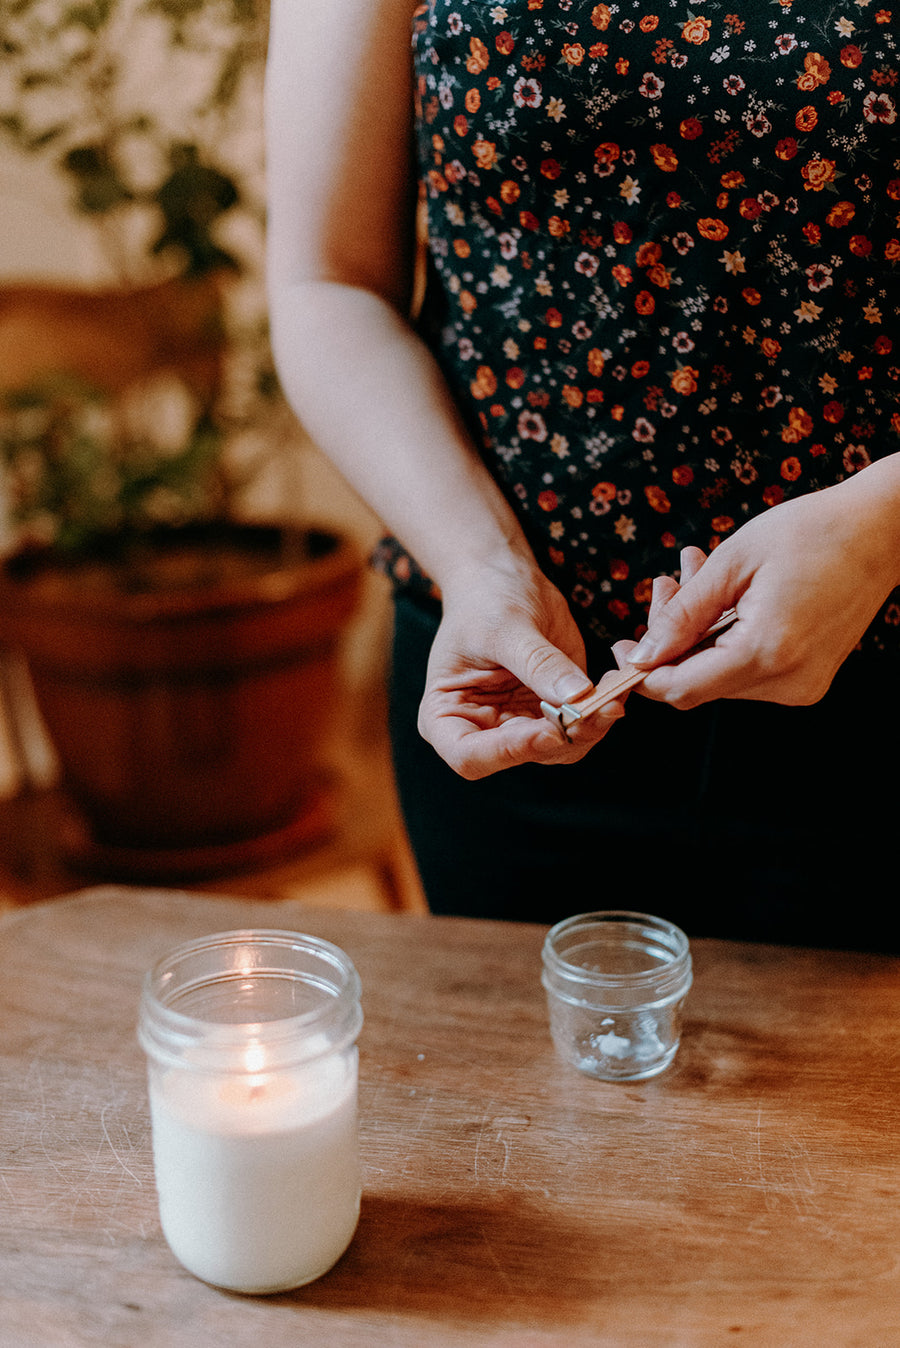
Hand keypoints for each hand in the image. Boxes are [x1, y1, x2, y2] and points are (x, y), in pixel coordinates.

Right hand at [417, 562, 626, 778]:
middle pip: (524, 755)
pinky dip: (603, 710)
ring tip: (615, 692)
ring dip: (592, 726)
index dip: (510, 751)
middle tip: (601, 708)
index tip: (550, 727)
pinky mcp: (554, 709)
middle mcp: (484, 729)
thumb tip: (577, 696)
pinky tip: (617, 684)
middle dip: (565, 736)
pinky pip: (583, 724)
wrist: (501, 577)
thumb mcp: (505, 626)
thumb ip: (538, 664)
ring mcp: (522, 722)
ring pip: (561, 747)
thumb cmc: (484, 599)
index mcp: (447, 715)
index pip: (470, 756)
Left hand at [615, 471, 899, 709]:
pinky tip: (723, 597)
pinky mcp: (808, 679)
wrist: (880, 531)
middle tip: (666, 584)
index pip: (682, 688)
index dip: (643, 674)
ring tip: (694, 576)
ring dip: (696, 633)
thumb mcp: (733, 562)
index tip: (621, 647)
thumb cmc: (811, 532)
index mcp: (768, 652)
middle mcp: (788, 681)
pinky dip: (724, 637)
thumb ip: (682, 615)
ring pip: (719, 676)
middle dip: (670, 640)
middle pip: (698, 682)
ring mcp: (802, 685)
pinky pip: (746, 669)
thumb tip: (641, 655)